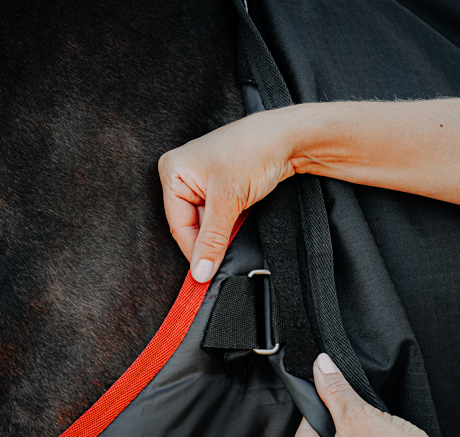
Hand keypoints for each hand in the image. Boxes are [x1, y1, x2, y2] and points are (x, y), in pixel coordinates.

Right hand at [158, 111, 294, 281]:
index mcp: (172, 172)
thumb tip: (200, 271)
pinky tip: (240, 221)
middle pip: (191, 225)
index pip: (178, 225)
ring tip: (237, 227)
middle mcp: (183, 175)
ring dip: (221, 232)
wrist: (287, 139)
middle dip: (209, 240)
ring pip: (207, 223)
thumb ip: (212, 239)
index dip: (194, 250)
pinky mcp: (220, 187)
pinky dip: (229, 224)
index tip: (205, 274)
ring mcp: (202, 181)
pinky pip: (218, 216)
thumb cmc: (253, 152)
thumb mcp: (228, 201)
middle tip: (223, 256)